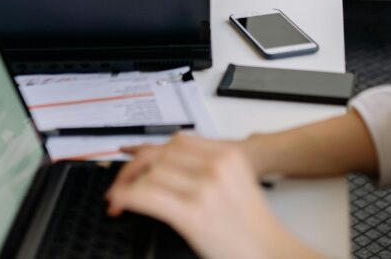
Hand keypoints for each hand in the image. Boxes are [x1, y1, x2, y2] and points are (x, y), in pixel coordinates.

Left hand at [105, 134, 311, 258]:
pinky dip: (127, 196)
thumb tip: (169, 169)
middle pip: (162, 154)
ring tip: (118, 197)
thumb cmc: (253, 227)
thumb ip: (209, 169)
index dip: (151, 151)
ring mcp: (206, 189)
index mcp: (228, 156)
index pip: (178, 142)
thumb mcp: (237, 184)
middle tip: (121, 181)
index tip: (137, 164)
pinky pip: (148, 196)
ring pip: (152, 173)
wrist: (272, 252)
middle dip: (135, 167)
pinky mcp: (194, 214)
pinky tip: (119, 202)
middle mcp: (217, 167)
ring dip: (128, 184)